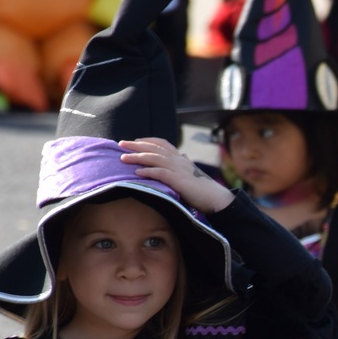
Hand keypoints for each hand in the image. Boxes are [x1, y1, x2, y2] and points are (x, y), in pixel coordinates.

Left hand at [118, 138, 233, 213]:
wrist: (216, 198)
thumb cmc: (204, 189)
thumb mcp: (193, 173)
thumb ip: (185, 164)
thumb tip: (183, 156)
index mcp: (181, 159)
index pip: (162, 144)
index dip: (148, 140)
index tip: (136, 140)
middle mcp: (179, 160)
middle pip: (155, 148)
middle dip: (137, 145)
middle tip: (121, 143)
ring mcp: (178, 169)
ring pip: (154, 158)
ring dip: (137, 157)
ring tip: (124, 158)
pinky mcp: (178, 180)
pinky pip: (160, 173)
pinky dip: (148, 171)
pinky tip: (137, 173)